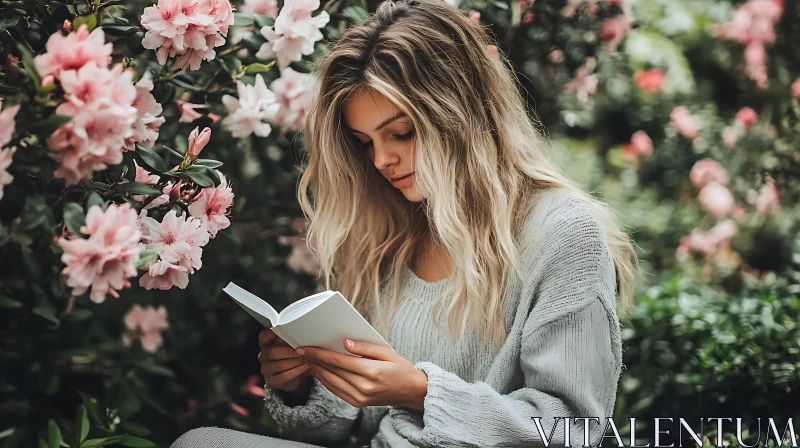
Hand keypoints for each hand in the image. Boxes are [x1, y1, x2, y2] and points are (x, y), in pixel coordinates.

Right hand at [258, 328, 311, 392]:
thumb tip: (302, 333)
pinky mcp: (271, 380)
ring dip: (295, 361)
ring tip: (306, 358)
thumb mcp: (292, 345)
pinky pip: (283, 376)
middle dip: (290, 351)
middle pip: (273, 352)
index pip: (264, 336)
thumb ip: (292, 338)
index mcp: (266, 343)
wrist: (295, 375)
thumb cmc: (293, 355)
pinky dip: (296, 371)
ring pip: (279, 365)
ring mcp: (266, 369)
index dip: (272, 334)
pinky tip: (305, 367)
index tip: (284, 332)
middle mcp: (263, 356)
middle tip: (303, 350)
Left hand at [297, 339, 428, 410]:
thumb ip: (364, 347)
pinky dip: (326, 381)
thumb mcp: (386, 352)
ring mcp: (360, 398)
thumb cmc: (401, 369)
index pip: (337, 361)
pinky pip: (336, 391)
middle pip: (331, 371)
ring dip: (317, 371)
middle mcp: (363, 387)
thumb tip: (344, 343)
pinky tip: (320, 372)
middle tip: (301, 351)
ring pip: (331, 383)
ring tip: (307, 360)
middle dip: (314, 361)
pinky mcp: (358, 403)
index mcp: (371, 372)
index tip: (305, 347)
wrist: (412, 392)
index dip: (318, 354)